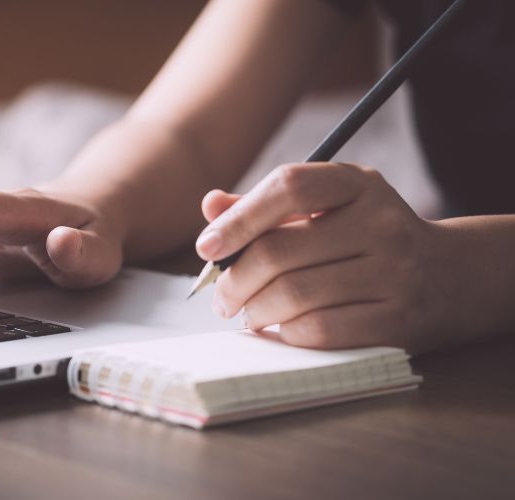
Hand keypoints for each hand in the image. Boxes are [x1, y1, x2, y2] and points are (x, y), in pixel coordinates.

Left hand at [195, 162, 445, 352]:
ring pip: (294, 295)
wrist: (450, 276)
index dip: (239, 218)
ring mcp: (394, 273)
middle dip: (234, 280)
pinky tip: (279, 328)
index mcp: (357, 184)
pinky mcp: (398, 320)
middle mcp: (381, 222)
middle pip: (280, 251)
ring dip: (254, 310)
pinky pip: (319, 330)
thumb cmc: (367, 237)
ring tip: (247, 313)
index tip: (208, 247)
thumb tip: (210, 207)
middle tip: (221, 297)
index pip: (288, 186)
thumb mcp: (327, 206)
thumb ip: (267, 205)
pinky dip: (286, 333)